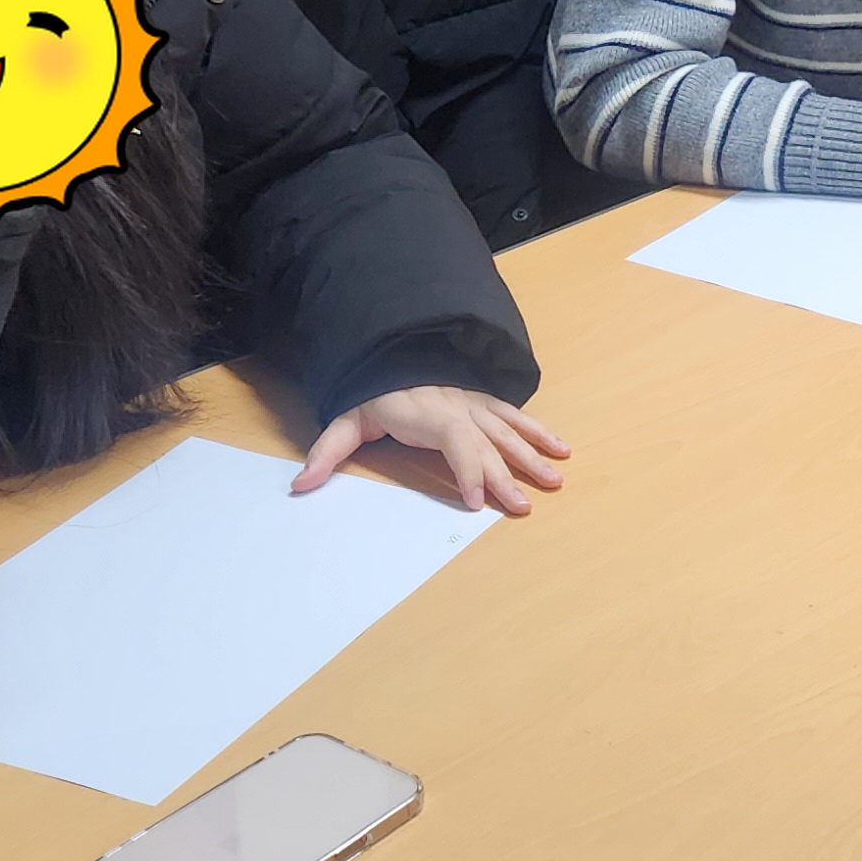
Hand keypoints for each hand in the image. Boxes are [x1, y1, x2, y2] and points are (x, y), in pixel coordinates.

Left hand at [295, 384, 571, 513]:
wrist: (390, 353)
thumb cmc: (372, 394)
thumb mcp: (345, 421)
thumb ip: (326, 453)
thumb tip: (300, 486)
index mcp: (428, 413)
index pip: (456, 441)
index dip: (468, 471)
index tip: (478, 503)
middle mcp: (458, 407)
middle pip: (487, 444)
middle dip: (507, 476)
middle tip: (522, 507)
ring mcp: (475, 403)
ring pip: (508, 431)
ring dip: (532, 457)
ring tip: (554, 482)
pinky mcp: (485, 402)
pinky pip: (516, 415)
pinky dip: (539, 431)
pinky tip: (561, 448)